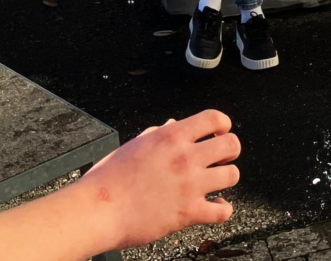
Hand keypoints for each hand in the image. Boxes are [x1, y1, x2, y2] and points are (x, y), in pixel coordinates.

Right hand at [74, 109, 239, 248]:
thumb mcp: (134, 146)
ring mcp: (190, 185)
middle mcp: (185, 157)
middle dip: (229, 150)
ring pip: (233, 175)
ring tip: (215, 182)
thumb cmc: (108, 179)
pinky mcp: (189, 212)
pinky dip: (223, 210)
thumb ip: (158, 135)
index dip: (223, 124)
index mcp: (171, 137)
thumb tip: (172, 125)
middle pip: (232, 144)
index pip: (214, 118)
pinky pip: (223, 211)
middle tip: (219, 159)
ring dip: (226, 178)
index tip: (218, 133)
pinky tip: (215, 207)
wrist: (97, 211)